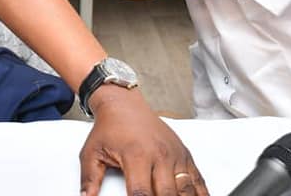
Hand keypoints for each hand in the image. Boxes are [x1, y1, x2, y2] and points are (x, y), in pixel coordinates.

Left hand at [81, 86, 208, 195]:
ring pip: (186, 189)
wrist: (124, 104)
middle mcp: (160, 155)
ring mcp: (175, 155)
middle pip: (167, 194)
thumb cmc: (109, 128)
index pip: (141, 194)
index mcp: (136, 156)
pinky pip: (198, 179)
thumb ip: (90, 178)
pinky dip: (201, 194)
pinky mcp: (184, 154)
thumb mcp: (92, 152)